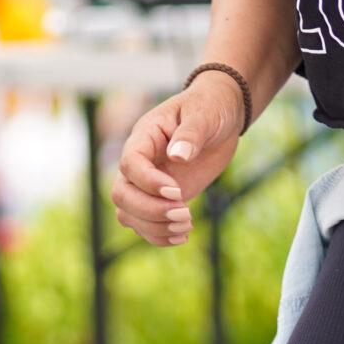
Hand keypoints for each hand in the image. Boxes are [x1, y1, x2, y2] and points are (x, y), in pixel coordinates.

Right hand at [111, 72, 244, 246]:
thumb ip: (191, 133)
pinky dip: (160, 236)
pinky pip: (145, 224)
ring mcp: (146, 183)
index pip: (130, 164)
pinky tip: (183, 235)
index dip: (148, 182)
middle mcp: (140, 162)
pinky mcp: (159, 199)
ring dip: (155, 227)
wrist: (222, 117)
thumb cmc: (210, 108)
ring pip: (129, 214)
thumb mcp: (204, 114)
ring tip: (187, 226)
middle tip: (185, 213)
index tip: (178, 191)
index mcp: (144, 136)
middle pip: (122, 194)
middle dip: (150, 211)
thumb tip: (178, 156)